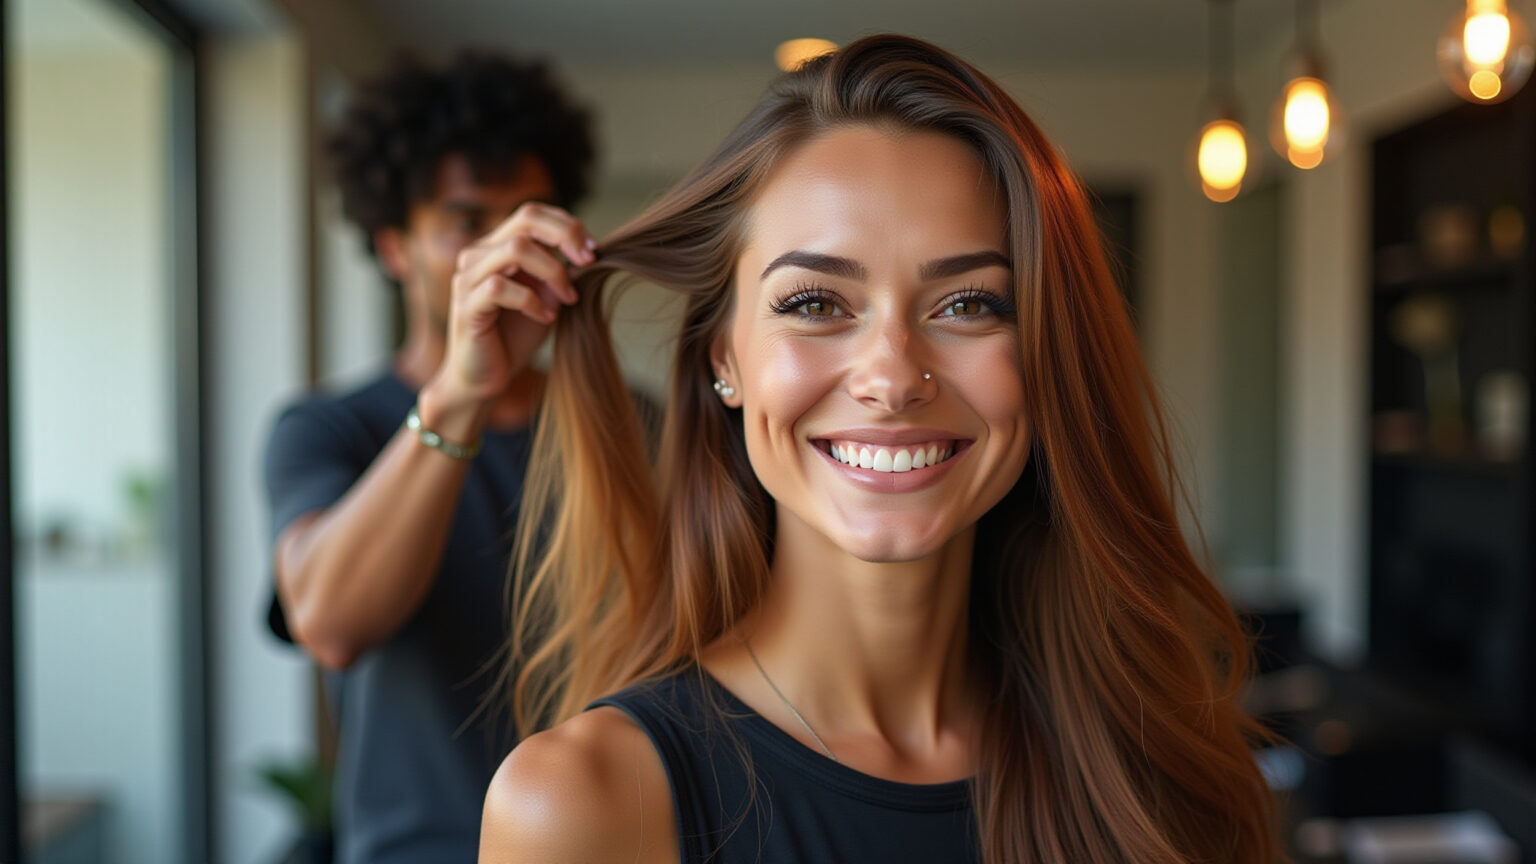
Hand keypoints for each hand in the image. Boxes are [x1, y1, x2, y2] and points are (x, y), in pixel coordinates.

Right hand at [432, 202, 595, 410]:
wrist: (484, 378)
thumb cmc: (514, 337)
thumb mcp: (546, 297)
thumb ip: (559, 272)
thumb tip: (590, 251)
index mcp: (496, 247)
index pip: (533, 214)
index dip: (568, 225)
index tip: (594, 252)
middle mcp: (478, 254)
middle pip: (526, 219)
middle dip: (565, 236)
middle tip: (588, 263)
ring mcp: (468, 277)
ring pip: (515, 249)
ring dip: (552, 272)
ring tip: (567, 299)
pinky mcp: (466, 305)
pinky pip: (500, 288)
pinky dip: (531, 301)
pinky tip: (545, 318)